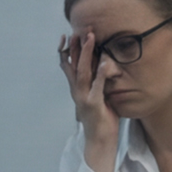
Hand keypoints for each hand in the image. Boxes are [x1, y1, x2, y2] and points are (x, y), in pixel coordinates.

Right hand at [55, 31, 119, 170]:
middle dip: (75, 46)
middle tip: (79, 30)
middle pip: (73, 65)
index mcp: (77, 89)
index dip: (66, 51)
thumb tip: (102, 68)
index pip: (68, 66)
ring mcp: (84, 97)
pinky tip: (106, 63)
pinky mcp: (94, 104)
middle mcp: (77, 91)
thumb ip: (97, 83)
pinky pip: (98, 86)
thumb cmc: (101, 119)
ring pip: (83, 72)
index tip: (66, 35)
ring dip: (85, 54)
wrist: (100, 141)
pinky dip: (102, 74)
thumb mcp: (98, 97)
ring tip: (90, 38)